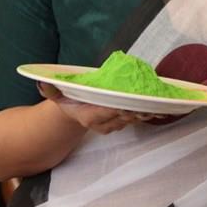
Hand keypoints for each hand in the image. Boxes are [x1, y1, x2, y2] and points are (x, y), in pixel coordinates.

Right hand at [37, 82, 156, 133]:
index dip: (118, 108)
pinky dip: (148, 112)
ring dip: (146, 112)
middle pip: (122, 117)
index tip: (129, 102)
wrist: (74, 113)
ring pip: (132, 119)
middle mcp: (103, 123)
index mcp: (89, 116)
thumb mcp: (56, 95)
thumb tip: (43, 82)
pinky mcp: (122, 121)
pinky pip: (137, 118)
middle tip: (151, 101)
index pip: (105, 113)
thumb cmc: (67, 100)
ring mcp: (114, 124)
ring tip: (161, 104)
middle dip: (137, 110)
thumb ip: (50, 89)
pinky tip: (163, 107)